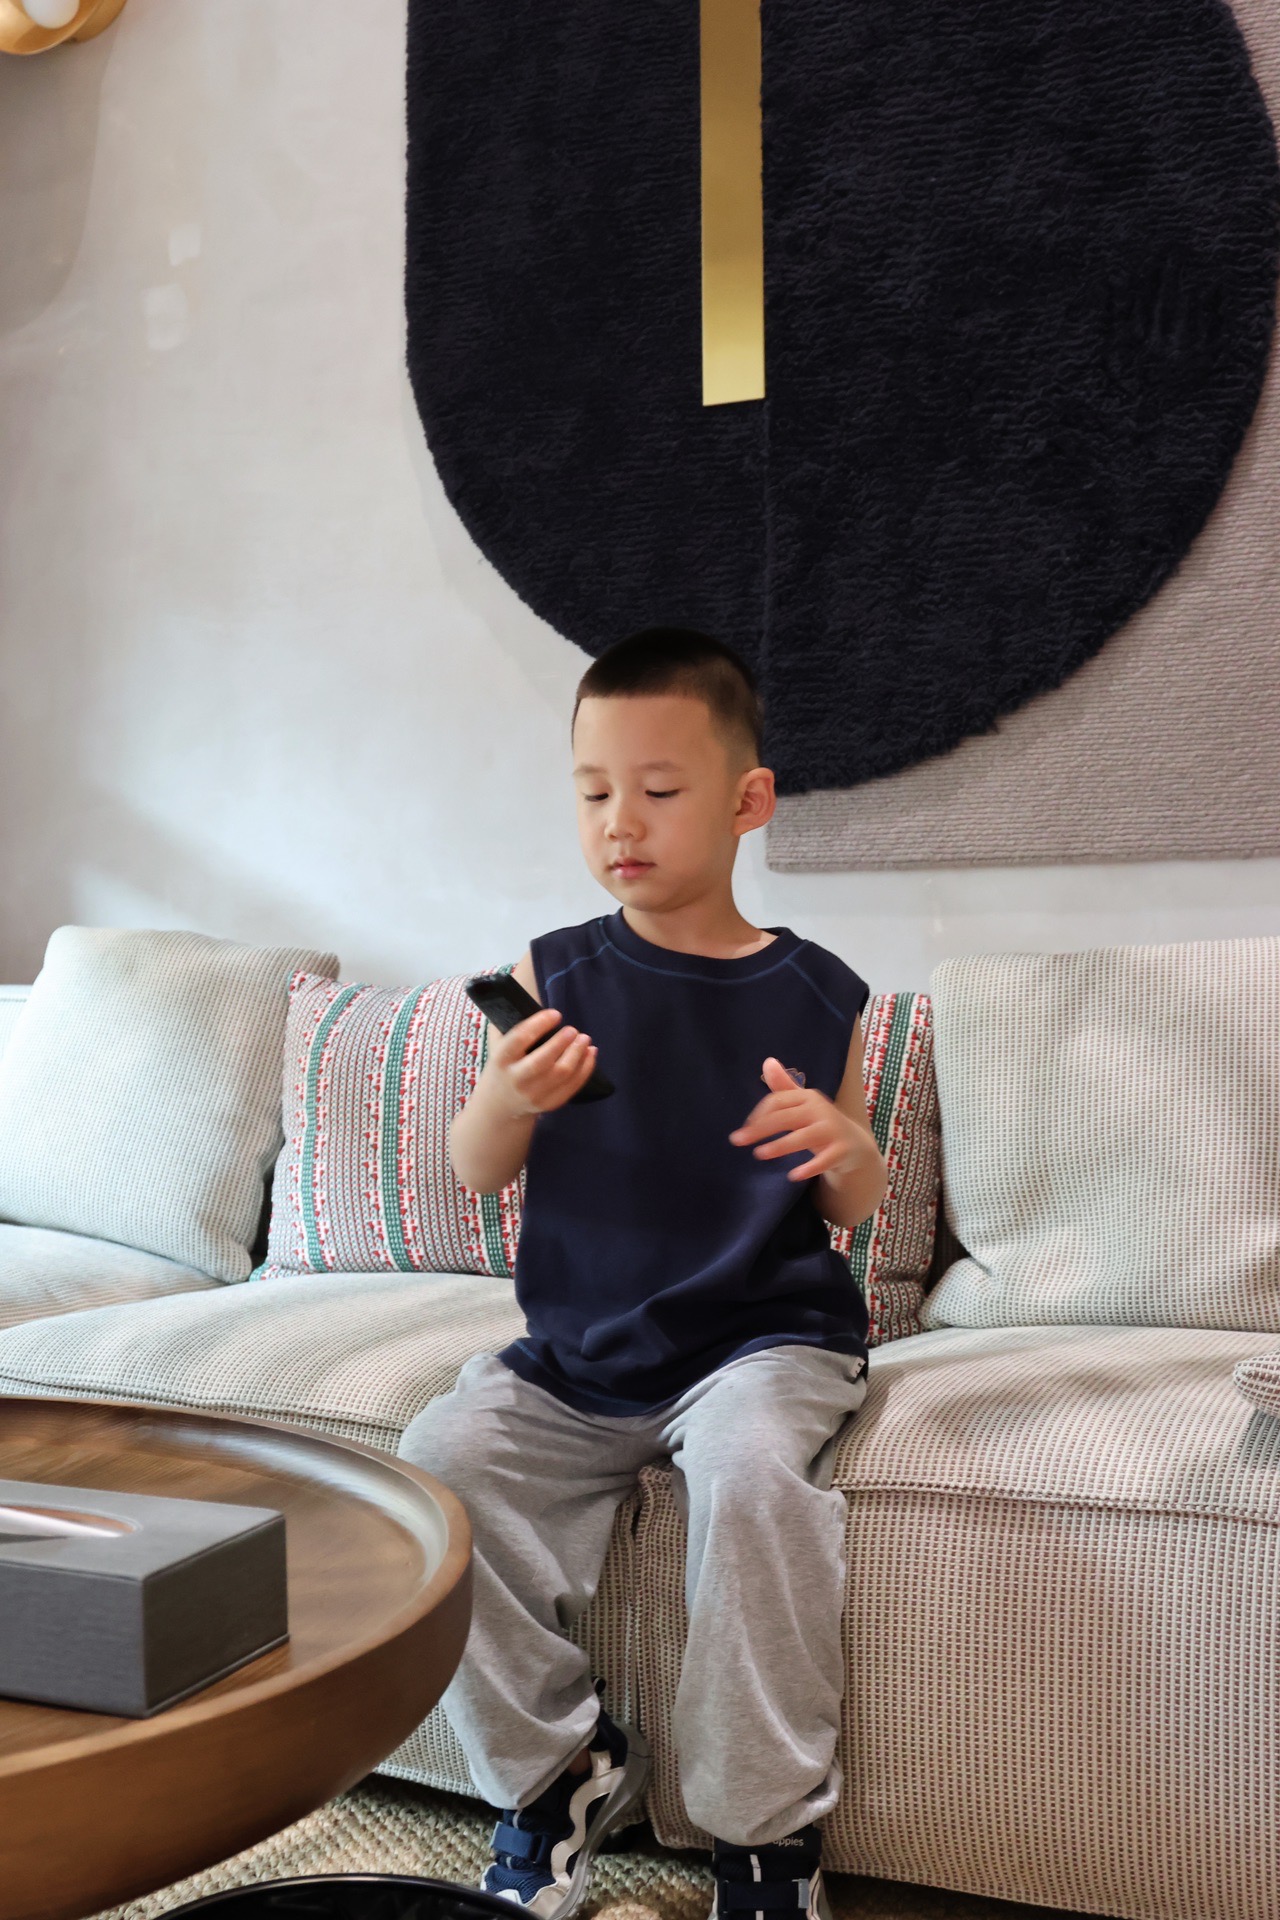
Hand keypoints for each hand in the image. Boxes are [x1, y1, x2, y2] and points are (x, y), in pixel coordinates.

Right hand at [488, 1007, 597, 1117]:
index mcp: (500, 1059)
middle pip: (543, 1060)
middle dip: (562, 1042)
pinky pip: (572, 1086)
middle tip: (573, 1029)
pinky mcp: (549, 1104)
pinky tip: (591, 1053)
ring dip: (577, 1053)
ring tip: (585, 1039)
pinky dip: (585, 1068)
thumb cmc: (502, 1065)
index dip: (539, 1024)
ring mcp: (533, 1095)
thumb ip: (511, 1023)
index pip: (519, 1039)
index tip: (555, 1014)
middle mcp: (516, 1079)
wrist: (499, 1104)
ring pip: (562, 1073)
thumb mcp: (498, 1044)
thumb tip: (533, 995)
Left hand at [729, 1056, 862, 1181]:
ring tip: (759, 1154)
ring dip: (780, 1146)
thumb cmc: (820, 1123)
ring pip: (803, 1137)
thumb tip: (767, 1061)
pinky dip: (809, 1168)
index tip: (744, 1130)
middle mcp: (820, 1110)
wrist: (855, 1145)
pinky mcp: (841, 1150)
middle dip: (760, 1129)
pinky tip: (793, 1176)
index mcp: (807, 1097)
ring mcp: (832, 1130)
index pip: (777, 1101)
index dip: (757, 1115)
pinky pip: (824, 1159)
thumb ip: (783, 1087)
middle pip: (786, 1117)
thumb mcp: (802, 1105)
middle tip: (737, 1141)